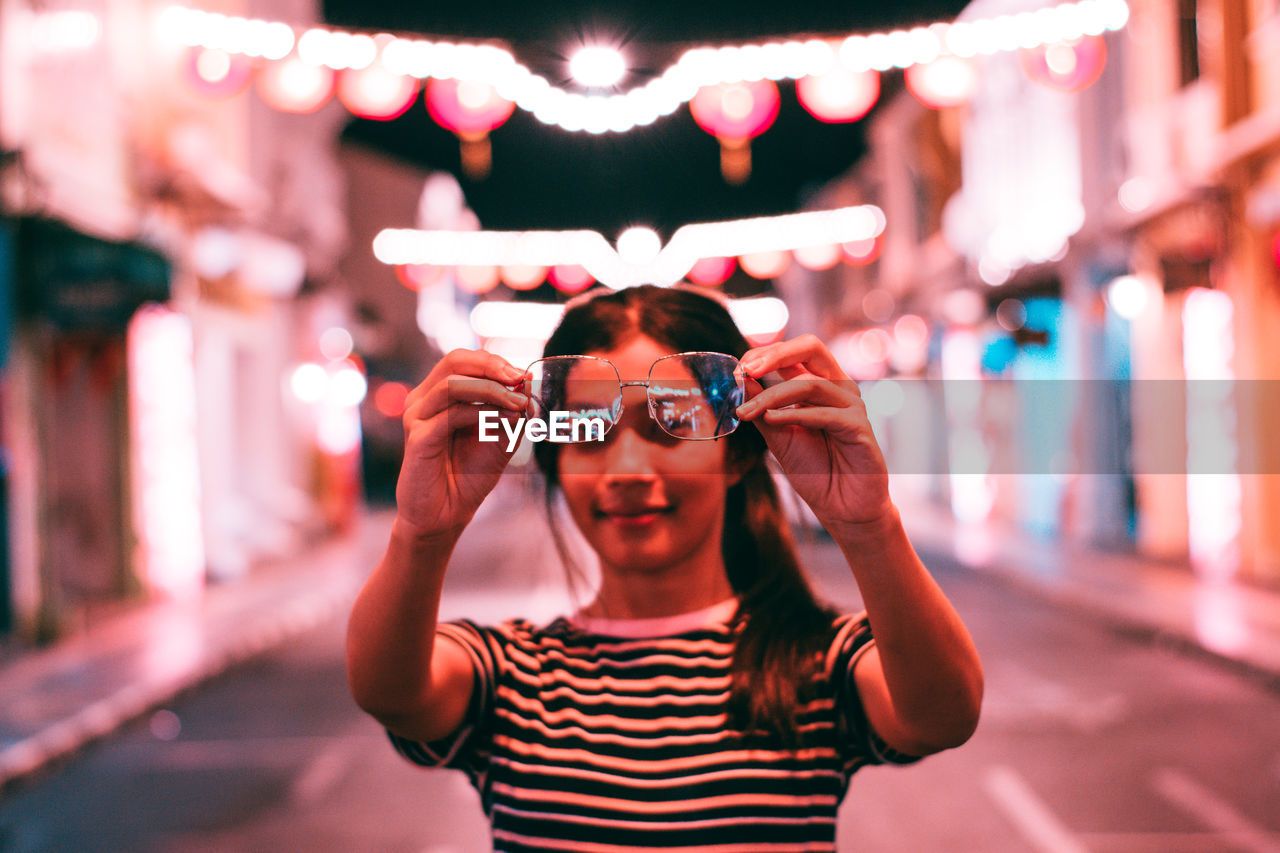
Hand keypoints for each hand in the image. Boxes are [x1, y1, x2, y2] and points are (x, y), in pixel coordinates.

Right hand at [395, 349, 528, 539]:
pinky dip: (482, 413)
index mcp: (438, 394)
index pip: (463, 360)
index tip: (523, 376)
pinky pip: (452, 415)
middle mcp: (423, 400)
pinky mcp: (418, 439)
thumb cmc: (468, 475)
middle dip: (492, 367)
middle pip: (455, 361)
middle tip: (520, 380)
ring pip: (453, 384)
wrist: (447, 515)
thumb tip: (529, 382)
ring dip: (492, 390)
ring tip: (518, 403)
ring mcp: (417, 417)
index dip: (494, 362)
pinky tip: (504, 420)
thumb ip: (511, 411)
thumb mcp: (500, 437)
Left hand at [734, 334, 892, 531]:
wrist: (840, 507)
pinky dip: (793, 414)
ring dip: (773, 396)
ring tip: (748, 412)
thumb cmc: (814, 469)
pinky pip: (824, 413)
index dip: (766, 354)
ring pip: (809, 384)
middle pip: (811, 348)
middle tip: (747, 369)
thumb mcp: (778, 435)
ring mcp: (852, 404)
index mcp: (821, 384)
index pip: (795, 352)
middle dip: (776, 354)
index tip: (739, 369)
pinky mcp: (859, 425)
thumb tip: (741, 378)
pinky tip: (771, 420)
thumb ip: (762, 407)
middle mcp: (839, 387)